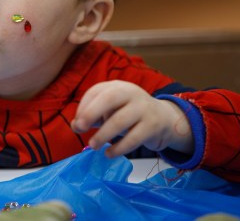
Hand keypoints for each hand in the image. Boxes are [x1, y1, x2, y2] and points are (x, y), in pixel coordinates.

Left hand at [71, 81, 192, 157]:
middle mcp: (130, 92)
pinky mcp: (153, 125)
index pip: (96, 91)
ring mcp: (143, 108)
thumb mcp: (111, 111)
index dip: (83, 107)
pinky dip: (119, 148)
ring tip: (93, 145)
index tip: (77, 123)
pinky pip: (133, 138)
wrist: (164, 118)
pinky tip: (109, 154)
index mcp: (117, 87)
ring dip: (103, 134)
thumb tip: (75, 126)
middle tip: (80, 128)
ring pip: (120, 120)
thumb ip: (92, 117)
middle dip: (91, 113)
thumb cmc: (129, 113)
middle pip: (109, 98)